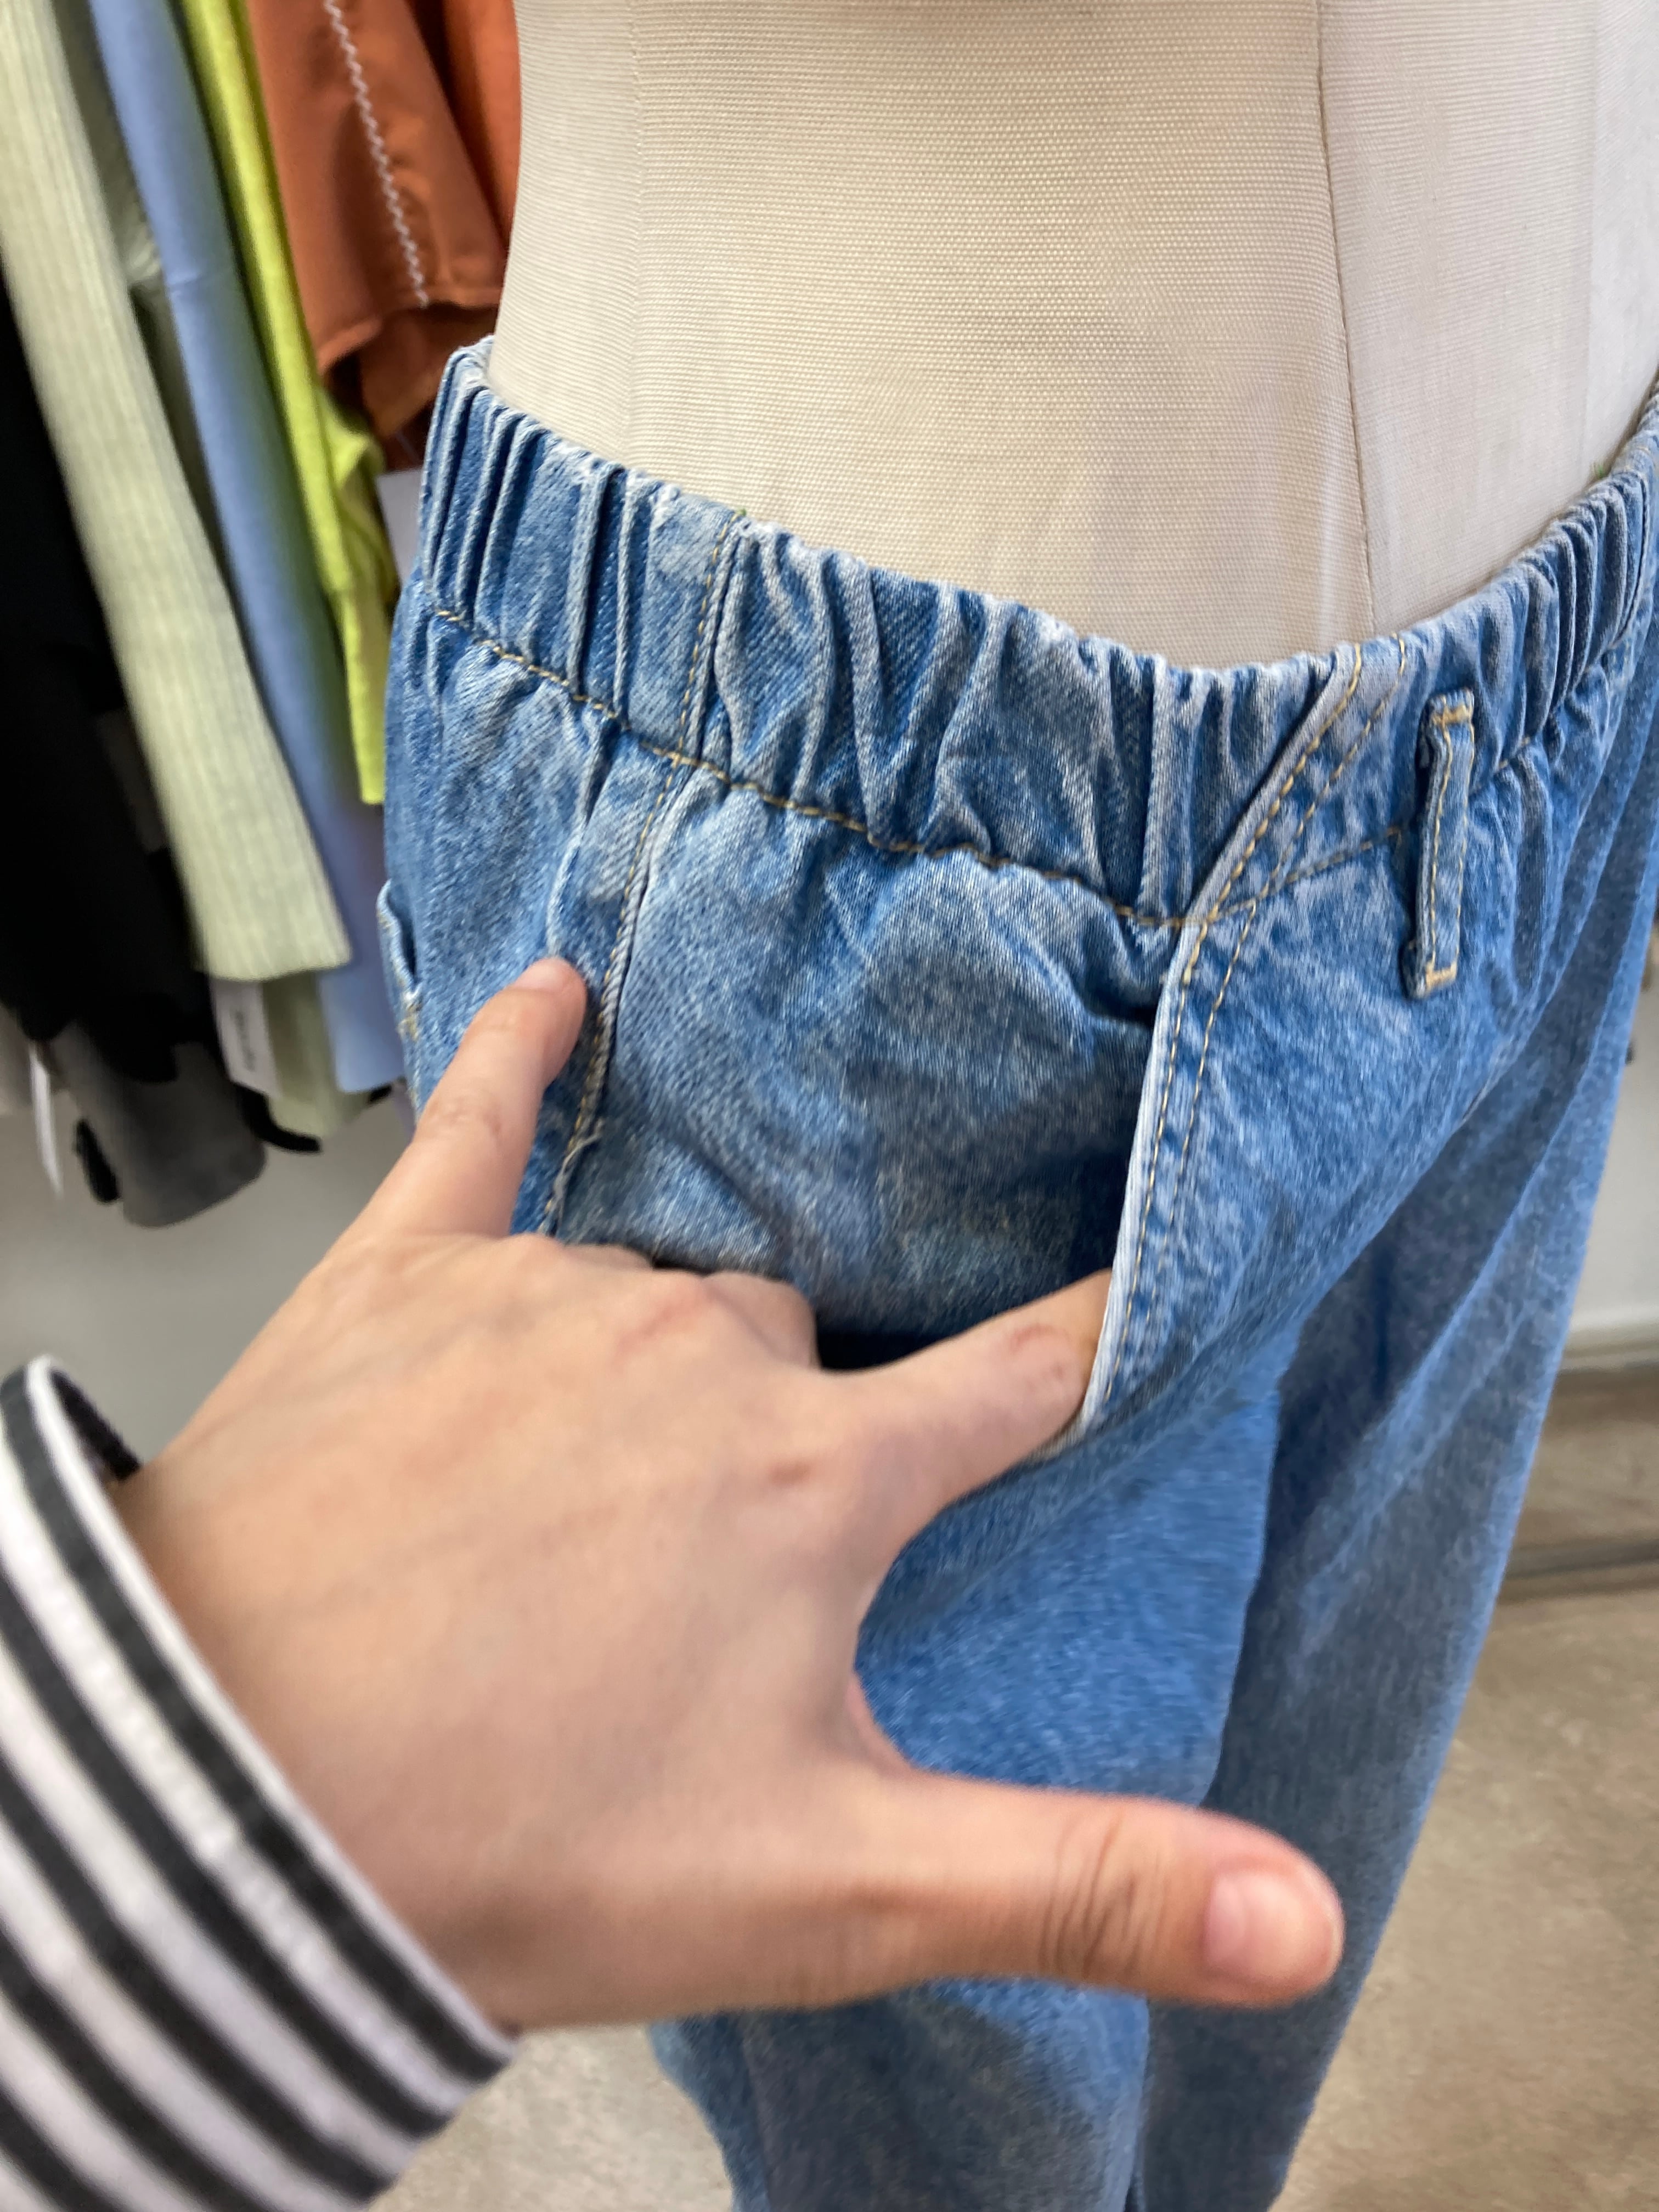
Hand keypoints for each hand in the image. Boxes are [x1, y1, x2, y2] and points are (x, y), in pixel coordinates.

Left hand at [116, 962, 1341, 2031]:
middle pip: (812, 1347)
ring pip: (665, 1286)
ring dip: (668, 1352)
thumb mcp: (834, 1888)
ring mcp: (551, 1296)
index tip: (1148, 1273)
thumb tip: (1307, 1920)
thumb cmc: (516, 1843)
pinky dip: (515, 1056)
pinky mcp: (402, 1274)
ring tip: (598, 1470)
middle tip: (744, 1536)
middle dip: (805, 1424)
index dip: (1095, 1335)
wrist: (226, 1802)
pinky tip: (547, 991)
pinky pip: (478, 1127)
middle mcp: (702, 1350)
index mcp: (817, 1476)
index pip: (1020, 1376)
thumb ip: (1081, 1880)